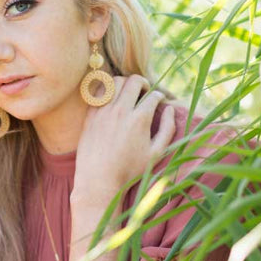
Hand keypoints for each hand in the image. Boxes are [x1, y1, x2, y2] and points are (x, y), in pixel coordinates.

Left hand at [72, 74, 175, 200]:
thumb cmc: (130, 169)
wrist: (99, 180)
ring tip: (129, 93)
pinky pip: (99, 91)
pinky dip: (108, 90)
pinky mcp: (90, 114)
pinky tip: (112, 99)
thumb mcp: (156, 153)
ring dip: (125, 83)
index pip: (153, 95)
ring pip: (115, 81)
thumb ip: (168, 128)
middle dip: (144, 83)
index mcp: (139, 120)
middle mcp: (121, 111)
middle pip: (134, 81)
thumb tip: (170, 108)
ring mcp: (103, 111)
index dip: (159, 96)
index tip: (159, 101)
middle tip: (145, 92)